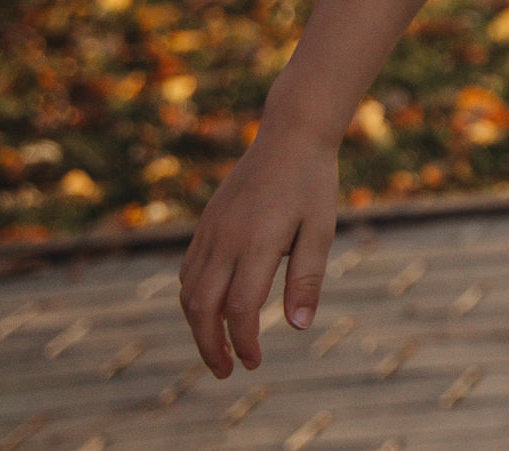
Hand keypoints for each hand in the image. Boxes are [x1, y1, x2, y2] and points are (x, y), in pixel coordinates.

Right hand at [178, 121, 340, 376]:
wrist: (289, 136)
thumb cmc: (312, 184)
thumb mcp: (321, 230)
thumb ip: (307, 279)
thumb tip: (298, 327)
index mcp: (256, 243)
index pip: (239, 308)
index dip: (243, 342)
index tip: (254, 362)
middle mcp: (224, 240)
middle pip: (202, 308)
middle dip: (210, 346)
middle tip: (226, 372)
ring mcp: (209, 231)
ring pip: (188, 292)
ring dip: (198, 326)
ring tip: (218, 349)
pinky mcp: (205, 224)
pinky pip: (188, 270)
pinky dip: (193, 298)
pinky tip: (211, 310)